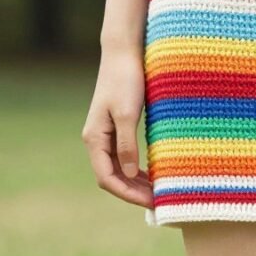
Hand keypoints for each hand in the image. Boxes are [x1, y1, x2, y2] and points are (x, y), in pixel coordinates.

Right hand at [81, 46, 153, 206]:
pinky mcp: (116, 126)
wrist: (123, 53)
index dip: (127, 194)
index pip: (107, 178)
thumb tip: (129, 173)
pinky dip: (137, 168)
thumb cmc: (125, 79)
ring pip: (118, 168)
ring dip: (136, 182)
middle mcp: (96, 139)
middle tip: (160, 202)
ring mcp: (105, 134)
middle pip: (112, 177)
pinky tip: (153, 173)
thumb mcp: (128, 113)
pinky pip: (124, 156)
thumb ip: (127, 144)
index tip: (151, 202)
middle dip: (134, 192)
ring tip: (159, 192)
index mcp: (94, 138)